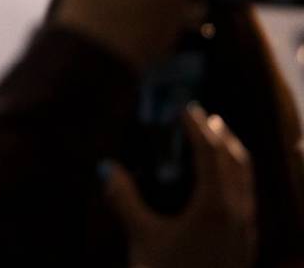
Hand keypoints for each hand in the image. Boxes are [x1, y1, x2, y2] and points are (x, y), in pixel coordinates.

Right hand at [105, 105, 255, 267]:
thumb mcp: (141, 237)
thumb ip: (124, 199)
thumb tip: (107, 168)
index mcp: (215, 205)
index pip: (210, 153)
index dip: (197, 128)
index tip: (184, 109)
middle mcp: (237, 212)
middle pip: (237, 161)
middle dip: (220, 136)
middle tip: (204, 118)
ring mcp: (245, 229)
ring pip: (246, 180)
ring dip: (232, 155)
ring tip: (217, 142)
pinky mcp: (245, 244)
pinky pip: (246, 197)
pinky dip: (235, 177)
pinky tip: (219, 185)